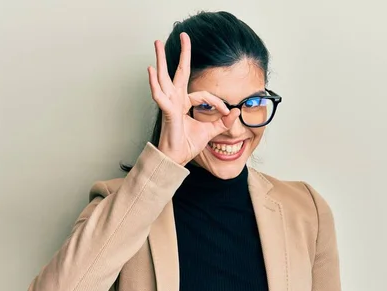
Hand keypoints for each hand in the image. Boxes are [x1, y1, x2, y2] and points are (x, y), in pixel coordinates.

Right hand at [148, 32, 240, 164]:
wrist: (176, 158)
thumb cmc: (187, 144)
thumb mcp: (210, 131)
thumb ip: (222, 122)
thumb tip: (236, 112)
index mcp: (184, 104)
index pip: (204, 95)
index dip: (218, 102)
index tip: (227, 113)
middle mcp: (176, 100)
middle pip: (178, 72)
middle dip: (182, 53)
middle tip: (184, 36)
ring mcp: (169, 104)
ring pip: (164, 77)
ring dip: (161, 59)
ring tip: (157, 44)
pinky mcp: (167, 111)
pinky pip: (160, 95)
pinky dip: (154, 83)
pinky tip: (150, 70)